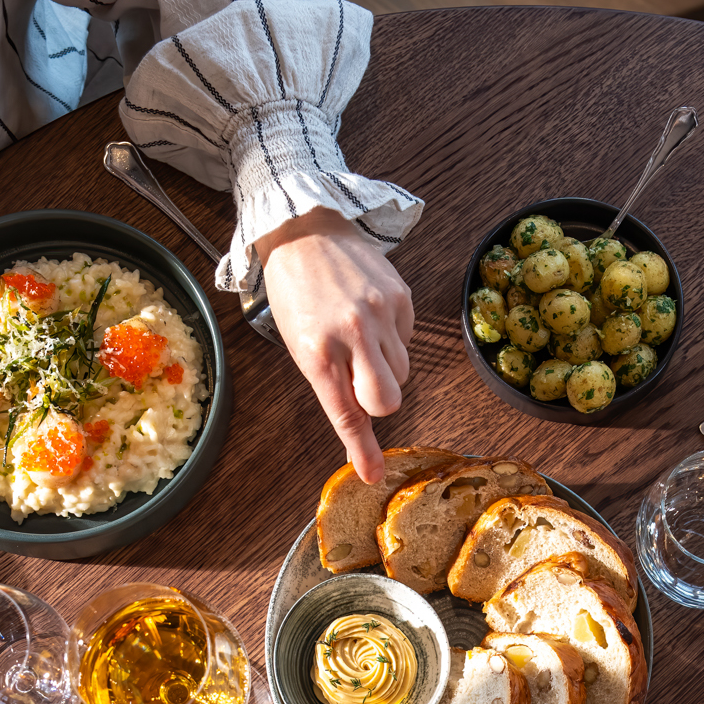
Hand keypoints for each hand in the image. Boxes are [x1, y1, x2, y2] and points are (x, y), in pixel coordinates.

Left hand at [253, 207, 413, 483]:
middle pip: (388, 400)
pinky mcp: (401, 297)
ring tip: (359, 338)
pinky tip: (370, 316)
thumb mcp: (299, 343)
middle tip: (362, 382)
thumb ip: (330, 384)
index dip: (361, 448)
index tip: (373, 474)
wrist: (306, 229)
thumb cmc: (296, 291)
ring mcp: (381, 313)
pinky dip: (392, 339)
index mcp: (317, 350)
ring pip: (402, 372)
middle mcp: (352, 332)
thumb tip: (359, 427)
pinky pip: (407, 340)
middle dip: (379, 402)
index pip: (346, 412)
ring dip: (384, 367)